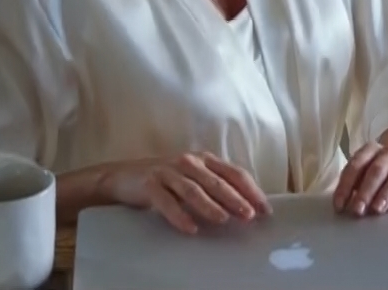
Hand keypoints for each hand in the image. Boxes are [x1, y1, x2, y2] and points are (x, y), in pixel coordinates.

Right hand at [100, 152, 270, 233]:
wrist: (123, 177)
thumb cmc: (165, 179)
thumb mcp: (192, 177)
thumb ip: (215, 185)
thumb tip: (245, 205)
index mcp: (204, 160)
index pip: (234, 173)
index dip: (250, 190)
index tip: (264, 209)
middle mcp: (188, 162)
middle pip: (217, 181)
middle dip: (235, 198)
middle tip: (249, 215)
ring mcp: (168, 172)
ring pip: (193, 190)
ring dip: (210, 206)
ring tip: (223, 219)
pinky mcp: (150, 184)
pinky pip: (166, 202)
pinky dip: (180, 215)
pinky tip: (190, 228)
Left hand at [333, 140, 387, 215]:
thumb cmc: (379, 176)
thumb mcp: (363, 176)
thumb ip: (352, 188)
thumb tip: (342, 207)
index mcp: (370, 150)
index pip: (356, 165)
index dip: (346, 185)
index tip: (340, 206)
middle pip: (377, 170)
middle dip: (366, 191)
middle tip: (358, 210)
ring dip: (387, 192)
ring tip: (378, 209)